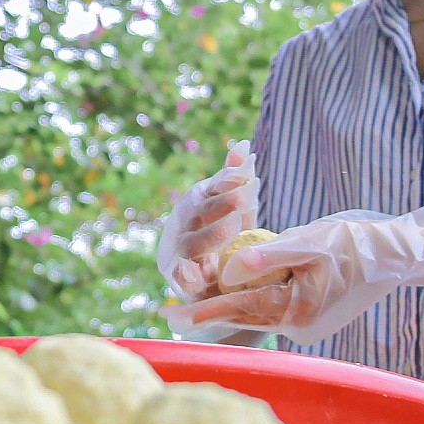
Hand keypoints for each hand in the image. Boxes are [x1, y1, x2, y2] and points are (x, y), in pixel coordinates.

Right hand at [155, 142, 261, 302]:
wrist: (200, 278)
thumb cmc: (219, 237)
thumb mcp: (233, 209)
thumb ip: (236, 180)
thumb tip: (244, 145)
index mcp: (198, 201)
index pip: (214, 186)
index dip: (229, 179)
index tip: (248, 172)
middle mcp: (185, 222)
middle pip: (203, 210)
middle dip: (224, 203)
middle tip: (246, 196)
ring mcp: (178, 249)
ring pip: (193, 242)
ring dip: (213, 234)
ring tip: (233, 228)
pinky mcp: (176, 278)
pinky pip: (181, 276)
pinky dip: (187, 274)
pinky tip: (198, 272)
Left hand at [160, 201, 423, 344]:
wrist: (395, 254)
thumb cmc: (356, 243)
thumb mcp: (311, 241)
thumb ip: (271, 253)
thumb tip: (231, 266)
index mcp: (299, 311)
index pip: (241, 309)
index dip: (204, 310)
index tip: (172, 315)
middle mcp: (298, 323)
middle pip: (242, 315)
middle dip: (206, 312)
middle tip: (167, 315)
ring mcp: (304, 320)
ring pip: (254, 311)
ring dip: (224, 305)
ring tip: (186, 307)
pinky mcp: (307, 311)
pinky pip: (269, 304)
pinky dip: (247, 298)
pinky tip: (225, 293)